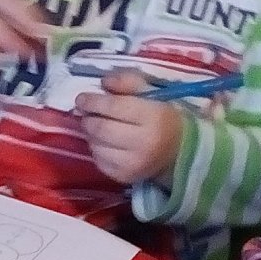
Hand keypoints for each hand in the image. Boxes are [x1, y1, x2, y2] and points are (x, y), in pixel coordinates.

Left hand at [76, 71, 184, 185]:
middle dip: (87, 118)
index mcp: (154, 117)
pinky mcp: (124, 177)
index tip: (81, 98)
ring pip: (96, 146)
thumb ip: (128, 82)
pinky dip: (96, 149)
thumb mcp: (153, 93)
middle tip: (85, 113)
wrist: (179, 151)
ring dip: (90, 134)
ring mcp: (133, 163)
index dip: (93, 101)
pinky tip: (104, 142)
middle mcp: (143, 143)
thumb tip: (103, 82)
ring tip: (96, 126)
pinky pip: (98, 161)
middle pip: (100, 128)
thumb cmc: (164, 117)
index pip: (114, 107)